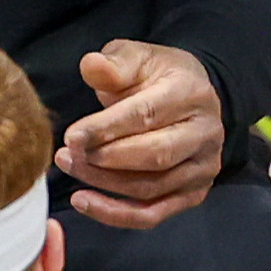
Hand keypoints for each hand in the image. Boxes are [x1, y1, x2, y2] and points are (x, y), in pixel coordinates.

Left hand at [58, 39, 224, 228]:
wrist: (189, 96)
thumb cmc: (156, 76)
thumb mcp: (136, 57)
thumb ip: (114, 63)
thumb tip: (91, 66)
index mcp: (191, 93)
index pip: (147, 115)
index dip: (106, 128)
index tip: (72, 137)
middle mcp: (205, 133)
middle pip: (153, 156)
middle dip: (104, 159)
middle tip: (66, 156)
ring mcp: (203, 167)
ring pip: (150, 188)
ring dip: (104, 184)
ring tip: (70, 168)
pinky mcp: (194, 193)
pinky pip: (152, 213)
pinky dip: (115, 214)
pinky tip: (84, 201)